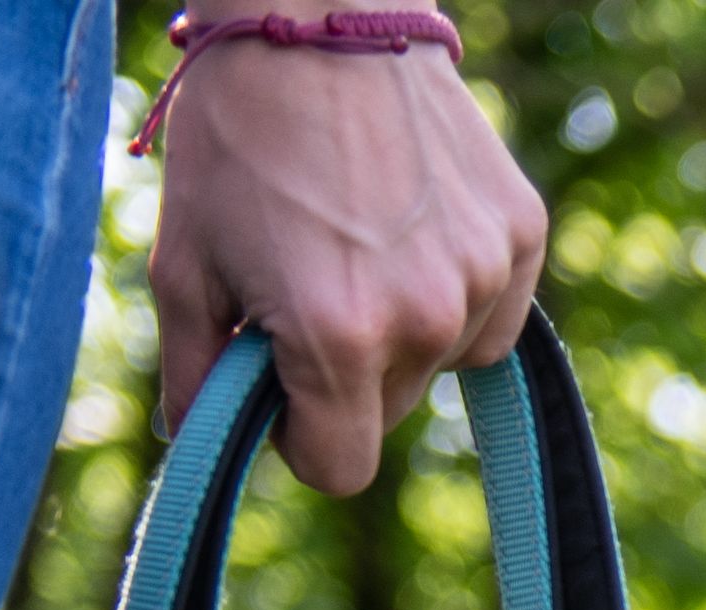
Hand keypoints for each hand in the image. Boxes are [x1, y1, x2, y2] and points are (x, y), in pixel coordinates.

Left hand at [151, 39, 552, 496]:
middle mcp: (424, 320)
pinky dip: (453, 292)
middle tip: (307, 286)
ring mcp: (482, 277)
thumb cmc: (237, 136)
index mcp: (336, 337)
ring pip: (442, 363)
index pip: (339, 468)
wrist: (316, 15)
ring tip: (359, 239)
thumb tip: (195, 443)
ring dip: (402, 330)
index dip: (298, 440)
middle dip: (345, 375)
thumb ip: (191, 372)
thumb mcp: (184, 260)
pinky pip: (490, 314)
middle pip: (390, 414)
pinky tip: (410, 226)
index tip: (276, 390)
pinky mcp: (521, 234)